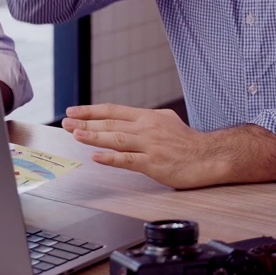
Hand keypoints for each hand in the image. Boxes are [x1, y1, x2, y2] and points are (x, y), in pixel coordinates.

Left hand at [61, 103, 219, 188]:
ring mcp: (149, 146)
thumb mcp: (166, 120)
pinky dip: (111, 158)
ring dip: (93, 136)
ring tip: (75, 134)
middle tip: (66, 123)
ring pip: (116, 139)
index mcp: (147, 117)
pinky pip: (128, 160)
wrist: (209, 156)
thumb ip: (146, 119)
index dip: (91, 111)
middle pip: (110, 123)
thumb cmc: (188, 142)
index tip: (73, 111)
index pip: (113, 110)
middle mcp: (146, 128)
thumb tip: (128, 118)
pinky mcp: (154, 164)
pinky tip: (97, 157)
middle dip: (85, 123)